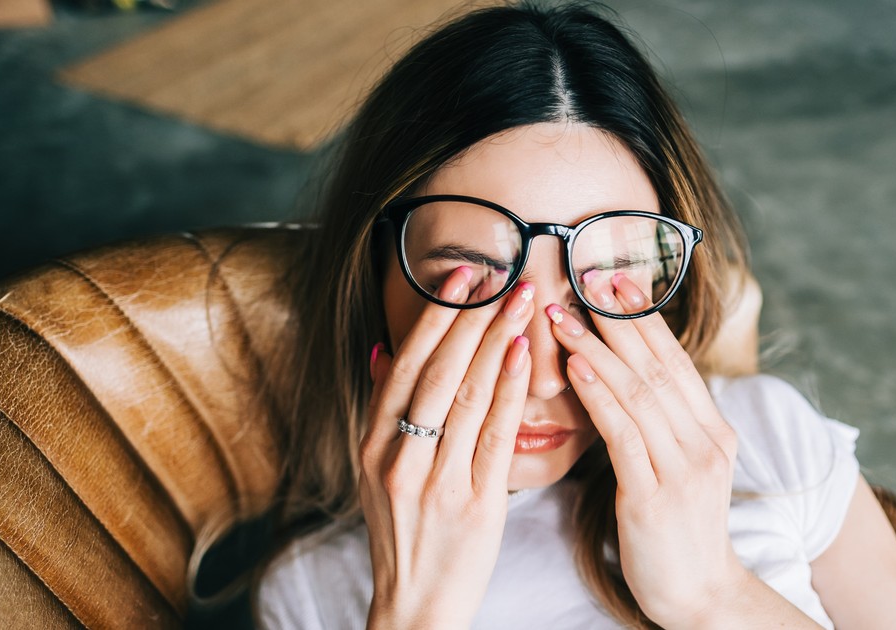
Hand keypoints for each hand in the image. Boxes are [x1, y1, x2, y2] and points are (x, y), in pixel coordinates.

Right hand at [358, 267, 534, 628]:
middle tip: (502, 274)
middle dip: (470, 317)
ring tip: (522, 300)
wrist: (415, 604)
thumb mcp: (376, 471)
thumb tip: (381, 350)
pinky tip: (523, 355)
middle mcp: (397, 458)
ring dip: (495, 340)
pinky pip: (493, 436)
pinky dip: (507, 391)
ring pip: (465, 396)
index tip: (461, 275)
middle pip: (436, 372)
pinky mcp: (473, 504)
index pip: (404, 365)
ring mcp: (434, 481)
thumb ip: (381, 411)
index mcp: (373, 445)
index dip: (434, 316)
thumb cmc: (404, 532)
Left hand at [546, 273, 747, 628]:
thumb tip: (625, 377)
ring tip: (562, 316)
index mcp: (713, 431)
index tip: (615, 280)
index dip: (644, 319)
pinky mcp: (655, 496)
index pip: (675, 361)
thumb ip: (663, 424)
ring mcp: (684, 468)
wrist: (698, 596)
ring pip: (638, 392)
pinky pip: (623, 434)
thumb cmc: (676, 531)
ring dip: (597, 349)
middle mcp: (706, 442)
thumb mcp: (679, 468)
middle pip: (658, 365)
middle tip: (586, 277)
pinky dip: (598, 395)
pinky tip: (574, 368)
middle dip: (619, 319)